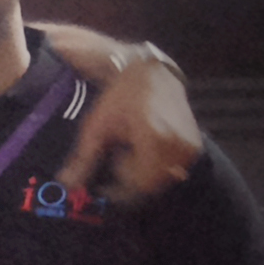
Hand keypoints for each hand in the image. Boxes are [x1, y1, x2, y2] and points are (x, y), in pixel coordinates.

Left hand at [60, 56, 196, 199]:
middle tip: (118, 162)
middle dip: (131, 181)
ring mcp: (189, 145)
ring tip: (131, 152)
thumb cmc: (121, 97)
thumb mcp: (96, 126)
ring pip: (164, 179)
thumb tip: (68, 184)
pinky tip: (145, 149)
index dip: (121, 190)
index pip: (140, 184)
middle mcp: (177, 144)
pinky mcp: (195, 144)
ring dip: (145, 174)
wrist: (152, 74)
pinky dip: (158, 167)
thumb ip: (83, 158)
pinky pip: (175, 169)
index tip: (105, 186)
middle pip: (152, 185)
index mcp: (154, 138)